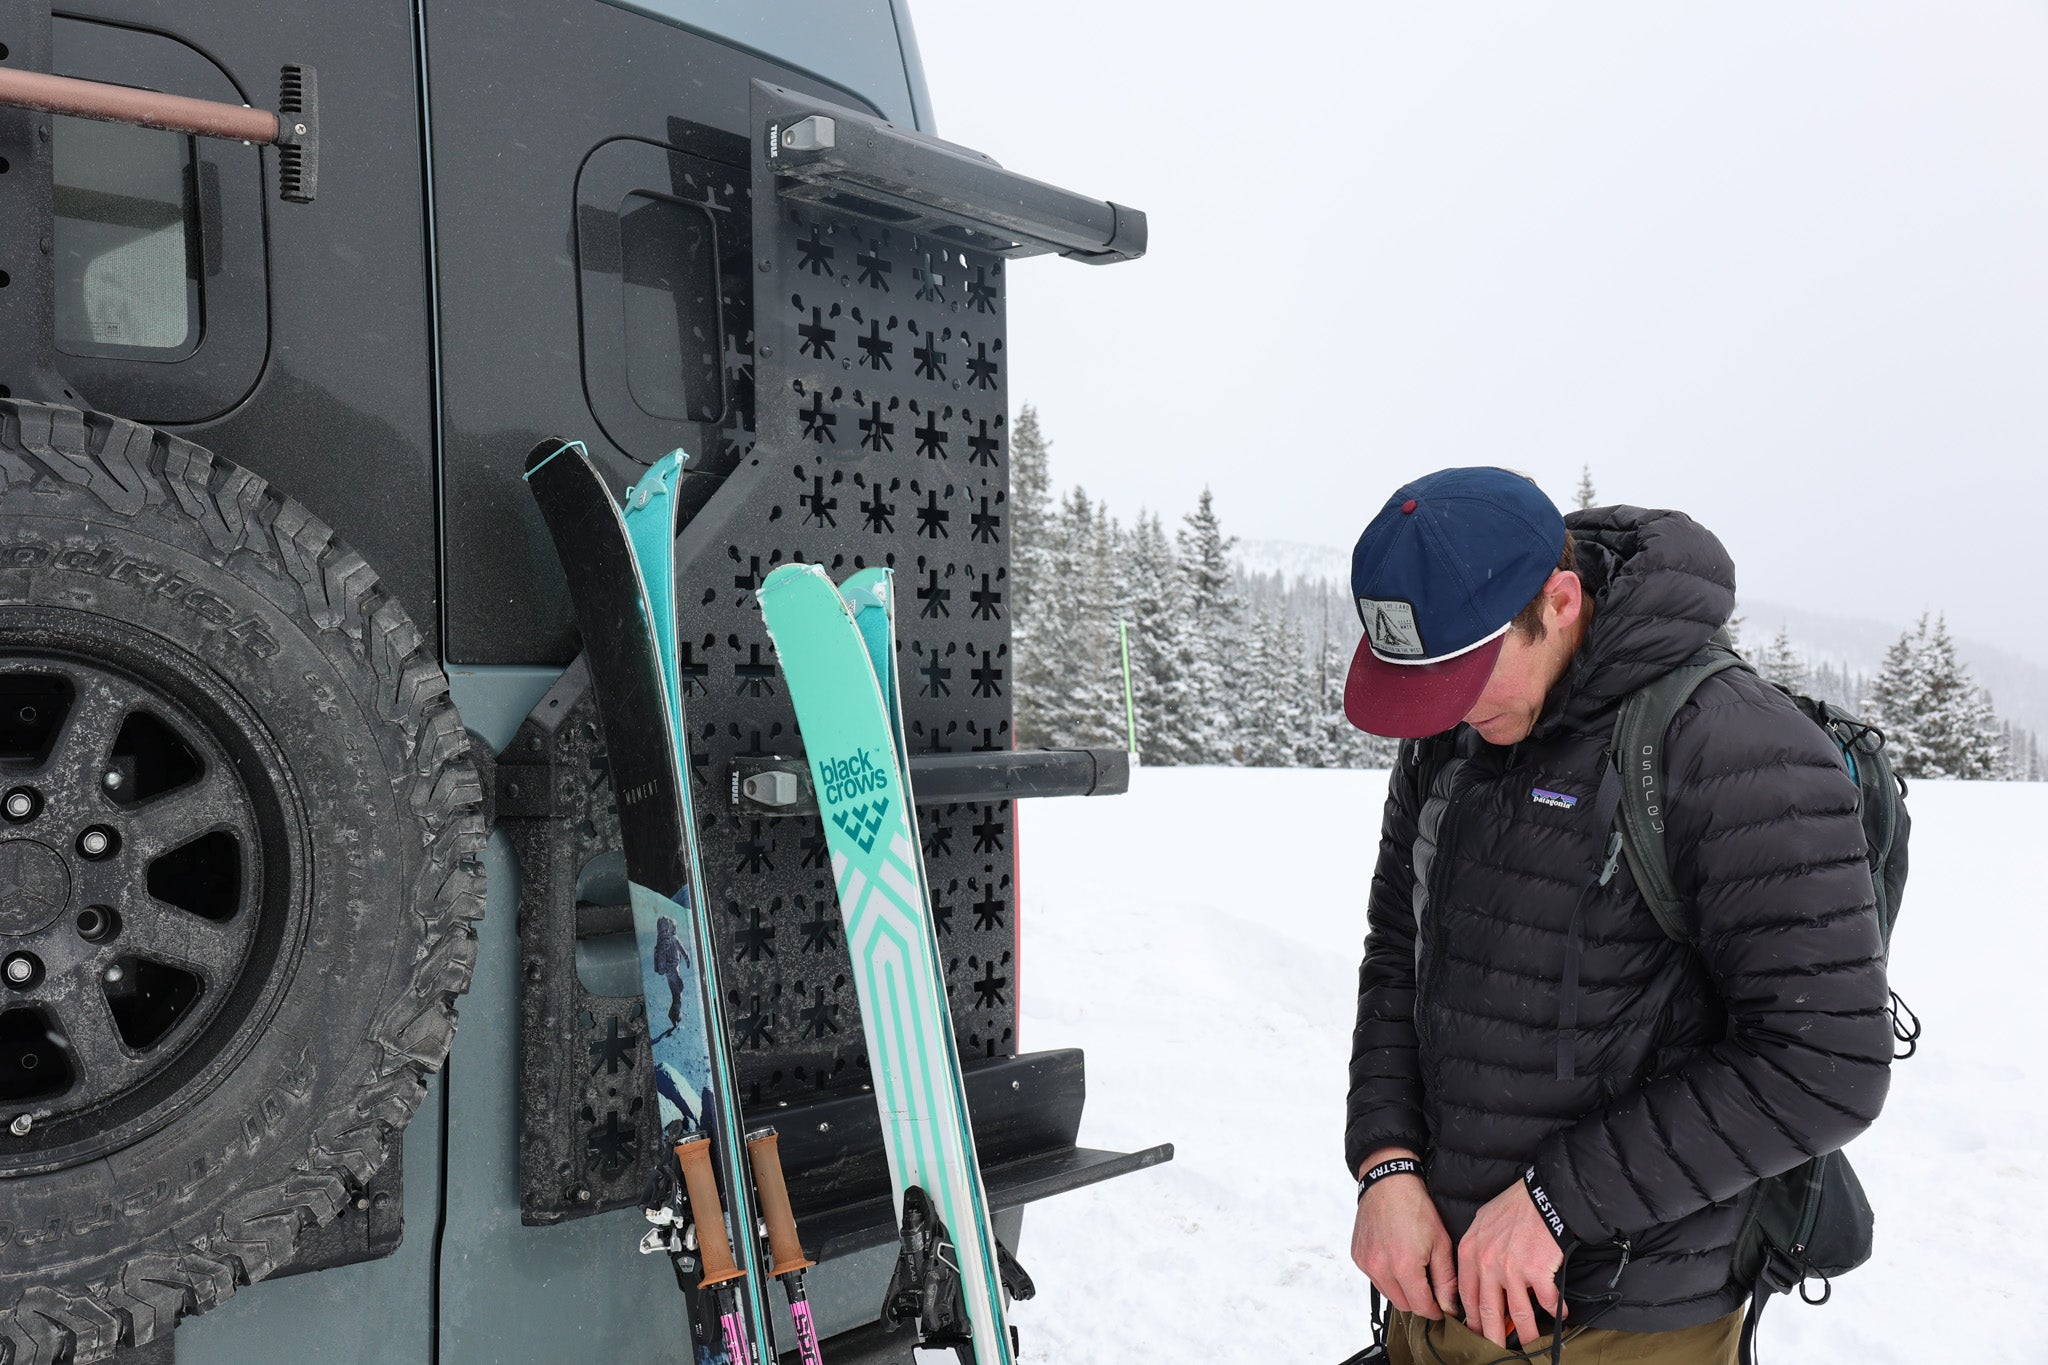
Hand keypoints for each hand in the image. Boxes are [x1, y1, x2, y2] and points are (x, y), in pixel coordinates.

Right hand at [1349, 1148, 1457, 1320]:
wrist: (1388, 1183)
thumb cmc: (1416, 1208)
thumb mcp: (1441, 1243)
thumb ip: (1446, 1280)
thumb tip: (1448, 1307)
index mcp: (1404, 1266)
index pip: (1421, 1308)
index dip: (1435, 1311)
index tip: (1441, 1307)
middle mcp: (1381, 1268)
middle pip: (1403, 1305)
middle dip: (1418, 1300)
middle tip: (1429, 1285)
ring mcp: (1366, 1263)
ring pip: (1388, 1294)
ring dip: (1401, 1290)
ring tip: (1411, 1268)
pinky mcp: (1358, 1257)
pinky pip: (1375, 1279)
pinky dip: (1387, 1276)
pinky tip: (1395, 1258)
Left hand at [1456, 1179, 1564, 1349]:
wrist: (1543, 1197)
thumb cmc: (1515, 1206)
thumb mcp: (1483, 1222)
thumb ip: (1477, 1250)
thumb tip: (1479, 1275)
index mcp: (1470, 1252)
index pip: (1467, 1295)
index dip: (1471, 1318)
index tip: (1476, 1331)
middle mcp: (1487, 1264)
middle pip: (1488, 1311)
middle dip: (1492, 1336)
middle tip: (1495, 1349)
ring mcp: (1511, 1270)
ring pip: (1518, 1313)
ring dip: (1527, 1332)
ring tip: (1531, 1342)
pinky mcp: (1537, 1272)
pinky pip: (1547, 1301)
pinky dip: (1555, 1311)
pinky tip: (1559, 1315)